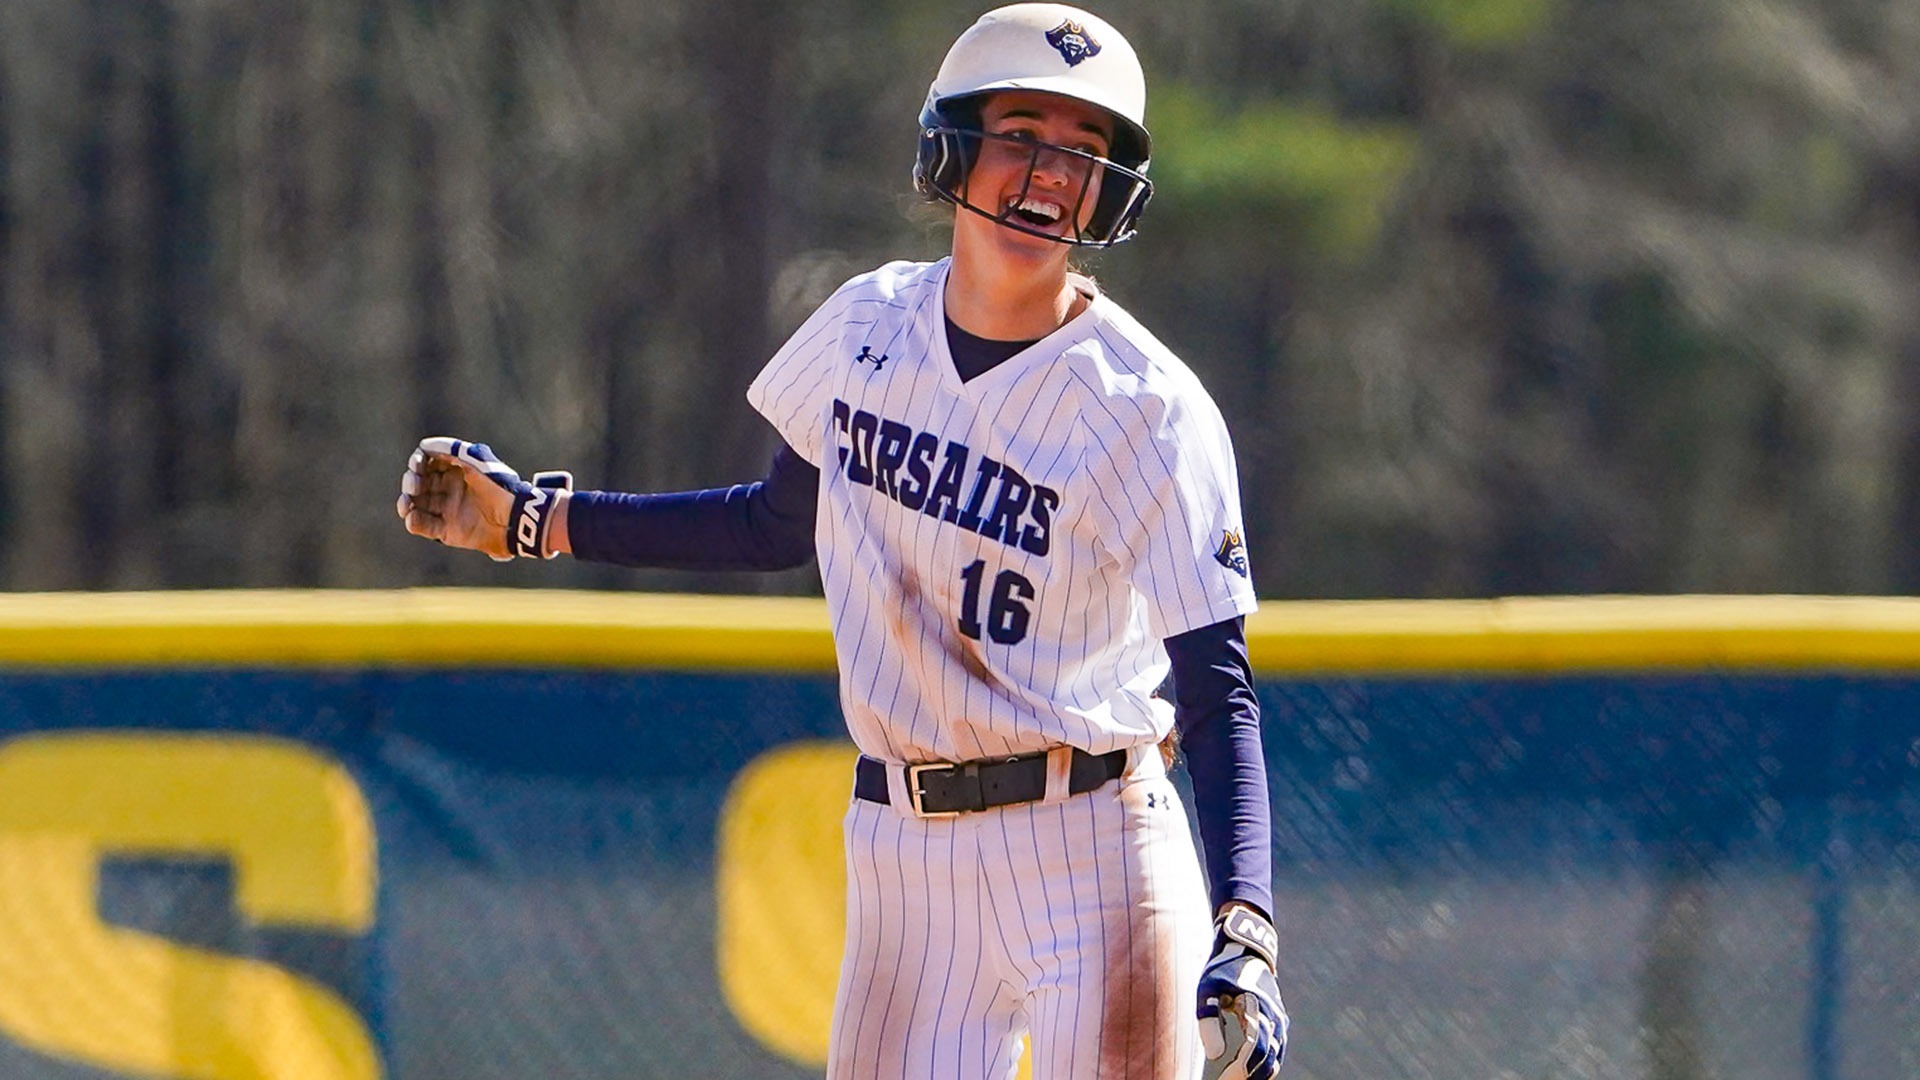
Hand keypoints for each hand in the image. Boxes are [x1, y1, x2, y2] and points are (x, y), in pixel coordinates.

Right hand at [396, 437, 570, 560]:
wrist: (516, 519)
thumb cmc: (500, 486)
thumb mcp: (477, 462)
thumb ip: (452, 450)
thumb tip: (424, 444)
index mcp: (457, 471)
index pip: (428, 463)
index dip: (418, 462)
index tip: (418, 464)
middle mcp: (450, 490)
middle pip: (419, 483)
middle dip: (411, 482)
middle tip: (414, 486)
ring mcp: (448, 511)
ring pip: (417, 505)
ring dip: (406, 503)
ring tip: (406, 505)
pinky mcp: (448, 532)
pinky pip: (424, 527)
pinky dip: (414, 522)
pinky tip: (412, 518)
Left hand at [1198, 904, 1286, 1079]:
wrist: (1245, 949)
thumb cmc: (1221, 970)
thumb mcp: (1208, 988)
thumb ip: (1209, 1019)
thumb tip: (1214, 1056)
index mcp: (1256, 1006)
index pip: (1255, 1047)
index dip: (1242, 1069)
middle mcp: (1273, 1015)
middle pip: (1269, 1057)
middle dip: (1249, 1076)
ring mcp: (1278, 1019)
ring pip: (1276, 1056)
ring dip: (1260, 1073)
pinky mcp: (1277, 1022)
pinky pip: (1276, 1049)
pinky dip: (1266, 1064)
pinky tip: (1251, 1074)